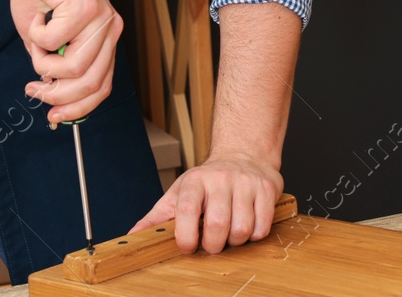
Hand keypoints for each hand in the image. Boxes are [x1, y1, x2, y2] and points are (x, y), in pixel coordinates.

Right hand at [8, 0, 122, 124]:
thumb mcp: (47, 41)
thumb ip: (54, 68)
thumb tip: (52, 96)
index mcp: (107, 37)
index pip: (103, 86)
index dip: (78, 107)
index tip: (54, 116)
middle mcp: (110, 28)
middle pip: (91, 83)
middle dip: (58, 95)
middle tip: (34, 89)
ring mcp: (101, 18)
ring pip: (74, 68)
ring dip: (44, 64)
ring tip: (35, 43)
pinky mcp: (85, 7)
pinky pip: (54, 42)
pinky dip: (37, 35)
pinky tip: (38, 17)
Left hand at [130, 151, 282, 253]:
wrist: (243, 155)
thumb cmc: (207, 181)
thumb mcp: (179, 193)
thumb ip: (157, 216)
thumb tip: (133, 235)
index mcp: (194, 180)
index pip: (187, 210)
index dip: (186, 235)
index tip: (188, 246)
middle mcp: (220, 178)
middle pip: (217, 225)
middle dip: (213, 244)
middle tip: (212, 243)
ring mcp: (246, 183)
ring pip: (241, 230)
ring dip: (235, 241)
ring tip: (230, 232)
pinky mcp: (267, 189)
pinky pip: (262, 227)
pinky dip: (254, 235)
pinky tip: (248, 224)